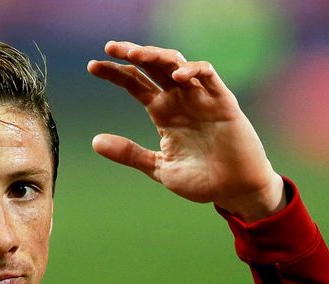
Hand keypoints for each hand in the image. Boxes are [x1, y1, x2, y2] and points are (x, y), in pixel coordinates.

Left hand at [88, 40, 285, 220]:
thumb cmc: (202, 180)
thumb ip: (130, 153)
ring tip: (136, 55)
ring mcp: (202, 98)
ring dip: (157, 56)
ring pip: (177, 64)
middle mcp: (180, 100)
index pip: (136, 84)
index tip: (92, 67)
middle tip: (110, 48)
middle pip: (153, 67)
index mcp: (164, 113)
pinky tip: (176, 75)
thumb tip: (95, 142)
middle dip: (132, 54)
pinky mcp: (223, 102)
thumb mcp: (159, 168)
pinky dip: (193, 70)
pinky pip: (208, 76)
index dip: (115, 73)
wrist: (236, 191)